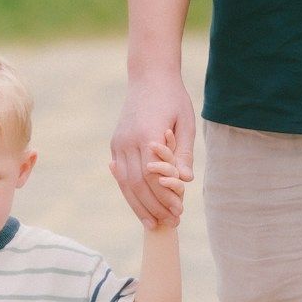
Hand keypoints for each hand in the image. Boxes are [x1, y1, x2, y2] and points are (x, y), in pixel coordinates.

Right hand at [110, 73, 195, 227]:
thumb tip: (185, 181)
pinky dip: (129, 192)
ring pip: (125, 182)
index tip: (178, 213)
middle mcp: (128, 141)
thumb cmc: (173, 98)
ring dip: (138, 205)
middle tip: (169, 224)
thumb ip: (183, 152)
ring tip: (153, 223)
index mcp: (147, 135)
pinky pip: (120, 174)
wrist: (149, 76)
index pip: (152, 177)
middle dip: (153, 208)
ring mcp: (118, 143)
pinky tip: (139, 206)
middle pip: (137, 185)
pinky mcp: (116, 143)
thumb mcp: (185, 122)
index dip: (164, 199)